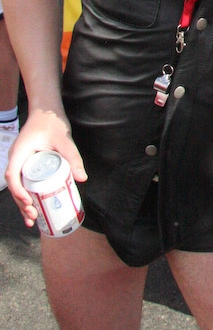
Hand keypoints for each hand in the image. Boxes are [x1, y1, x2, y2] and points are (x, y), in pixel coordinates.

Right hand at [5, 109, 86, 226]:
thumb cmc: (52, 122)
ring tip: (32, 219)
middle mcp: (16, 158)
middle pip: (14, 185)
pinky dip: (27, 193)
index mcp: (19, 152)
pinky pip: (23, 180)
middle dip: (21, 203)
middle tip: (32, 218)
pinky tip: (35, 205)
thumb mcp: (64, 140)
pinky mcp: (26, 162)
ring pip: (18, 185)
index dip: (18, 191)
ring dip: (23, 202)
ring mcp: (20, 160)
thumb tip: (82, 178)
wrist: (47, 110)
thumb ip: (72, 157)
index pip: (13, 175)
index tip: (29, 202)